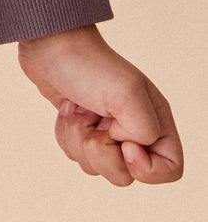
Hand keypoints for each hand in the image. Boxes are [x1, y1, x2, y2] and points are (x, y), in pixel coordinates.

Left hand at [17, 25, 182, 187]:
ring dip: (79, 141)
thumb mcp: (128, 95)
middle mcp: (134, 129)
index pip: (170, 168)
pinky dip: (66, 135)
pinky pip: (76, 154)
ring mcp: (106, 130)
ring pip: (98, 167)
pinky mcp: (82, 129)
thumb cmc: (90, 65)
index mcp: (156, 120)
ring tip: (80, 110)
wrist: (51, 46)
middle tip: (94, 122)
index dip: (146, 168)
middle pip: (127, 175)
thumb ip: (145, 132)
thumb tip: (128, 149)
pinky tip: (68, 110)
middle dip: (103, 153)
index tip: (124, 143)